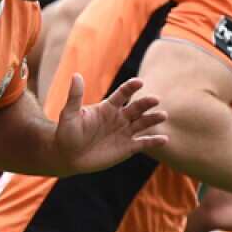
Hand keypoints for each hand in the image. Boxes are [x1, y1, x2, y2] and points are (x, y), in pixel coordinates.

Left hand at [52, 75, 167, 173]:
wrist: (67, 156)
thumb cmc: (66, 133)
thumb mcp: (70, 114)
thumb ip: (75, 96)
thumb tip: (76, 75)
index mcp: (108, 107)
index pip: (122, 94)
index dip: (130, 87)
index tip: (139, 82)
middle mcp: (119, 118)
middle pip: (136, 107)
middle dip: (146, 103)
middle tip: (155, 99)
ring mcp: (124, 132)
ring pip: (143, 123)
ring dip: (153, 119)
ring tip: (163, 115)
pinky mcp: (127, 148)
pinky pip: (143, 143)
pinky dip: (154, 141)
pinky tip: (164, 140)